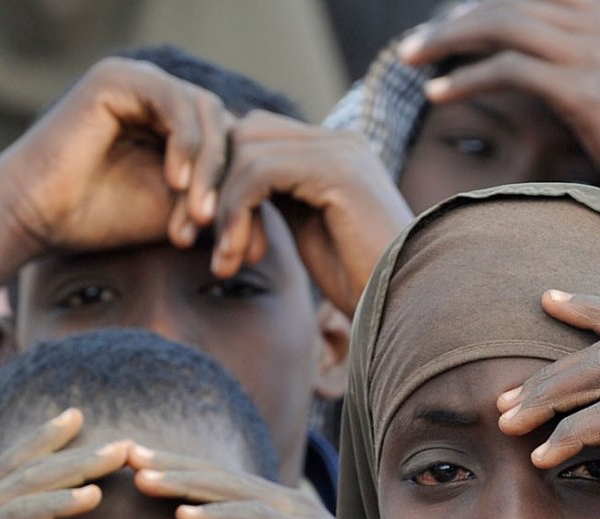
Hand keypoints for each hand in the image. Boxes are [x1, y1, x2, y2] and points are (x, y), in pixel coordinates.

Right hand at [0, 56, 232, 265]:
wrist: (33, 217)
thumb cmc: (93, 219)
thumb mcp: (170, 216)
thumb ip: (214, 210)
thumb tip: (265, 238)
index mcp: (171, 124)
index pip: (225, 145)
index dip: (234, 191)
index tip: (230, 240)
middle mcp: (157, 96)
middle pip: (221, 126)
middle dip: (223, 181)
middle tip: (213, 226)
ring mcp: (139, 81)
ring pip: (204, 113)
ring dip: (206, 167)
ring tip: (196, 212)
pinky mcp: (120, 77)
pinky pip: (174, 102)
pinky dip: (183, 143)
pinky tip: (175, 182)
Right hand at [0, 409, 126, 518]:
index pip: (11, 472)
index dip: (44, 446)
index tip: (77, 426)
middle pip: (25, 465)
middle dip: (71, 445)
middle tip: (117, 437)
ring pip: (30, 482)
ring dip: (79, 466)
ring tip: (119, 455)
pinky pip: (21, 514)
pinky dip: (59, 503)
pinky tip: (92, 497)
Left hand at [131, 443, 335, 518]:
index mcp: (275, 508)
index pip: (217, 482)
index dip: (178, 470)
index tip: (135, 462)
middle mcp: (284, 502)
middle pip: (216, 476)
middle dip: (170, 463)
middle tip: (124, 452)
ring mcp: (294, 513)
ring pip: (229, 489)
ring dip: (182, 482)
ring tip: (142, 478)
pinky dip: (216, 515)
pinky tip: (182, 515)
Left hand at [210, 111, 412, 315]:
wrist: (408, 305)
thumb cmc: (362, 282)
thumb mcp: (309, 232)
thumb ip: (278, 202)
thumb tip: (225, 194)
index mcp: (331, 151)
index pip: (255, 136)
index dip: (218, 181)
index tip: (203, 236)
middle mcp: (336, 140)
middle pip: (243, 133)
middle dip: (208, 189)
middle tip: (191, 241)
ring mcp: (339, 150)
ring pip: (244, 152)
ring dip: (221, 212)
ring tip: (226, 264)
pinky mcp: (336, 171)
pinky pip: (257, 174)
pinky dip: (236, 216)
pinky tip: (241, 258)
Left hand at [399, 0, 599, 276]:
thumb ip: (587, 40)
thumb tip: (542, 33)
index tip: (447, 20)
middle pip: (511, 0)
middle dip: (454, 22)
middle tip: (412, 48)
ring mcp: (598, 49)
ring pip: (503, 26)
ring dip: (446, 42)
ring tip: (409, 61)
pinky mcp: (585, 89)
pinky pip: (507, 70)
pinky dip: (465, 79)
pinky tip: (436, 95)